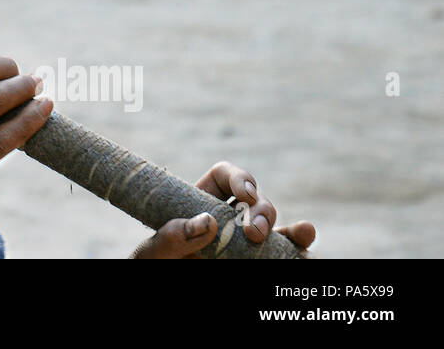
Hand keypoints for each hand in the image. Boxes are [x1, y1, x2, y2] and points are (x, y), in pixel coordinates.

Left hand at [131, 161, 316, 257]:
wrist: (162, 286)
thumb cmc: (155, 264)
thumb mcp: (154, 250)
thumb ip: (172, 235)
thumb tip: (207, 222)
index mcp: (199, 201)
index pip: (224, 176)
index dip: (239, 177)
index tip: (244, 193)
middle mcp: (226, 217)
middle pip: (255, 201)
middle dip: (262, 210)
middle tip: (255, 232)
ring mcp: (243, 240)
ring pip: (275, 228)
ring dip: (292, 228)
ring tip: (304, 233)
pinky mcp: (253, 261)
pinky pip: (281, 254)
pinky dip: (298, 251)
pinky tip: (307, 253)